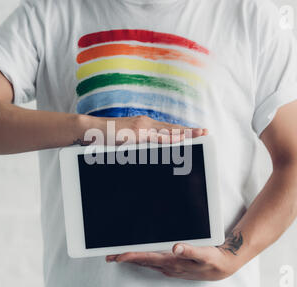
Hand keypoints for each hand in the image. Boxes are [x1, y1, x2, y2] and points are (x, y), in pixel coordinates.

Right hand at [75, 114, 207, 144]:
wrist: (91, 130)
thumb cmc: (105, 138)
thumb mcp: (125, 142)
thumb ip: (137, 145)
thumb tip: (145, 152)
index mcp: (144, 125)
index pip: (167, 129)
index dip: (182, 130)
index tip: (195, 132)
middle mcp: (145, 123)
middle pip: (172, 128)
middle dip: (189, 130)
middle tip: (206, 131)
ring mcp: (142, 127)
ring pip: (169, 131)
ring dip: (185, 133)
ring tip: (200, 134)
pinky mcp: (137, 133)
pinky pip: (157, 137)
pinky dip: (170, 138)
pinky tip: (181, 139)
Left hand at [105, 243, 241, 280]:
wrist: (221, 268)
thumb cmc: (213, 260)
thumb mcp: (204, 254)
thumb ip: (190, 250)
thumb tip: (176, 247)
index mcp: (174, 262)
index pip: (148, 258)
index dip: (132, 256)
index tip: (118, 255)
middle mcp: (169, 267)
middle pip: (142, 261)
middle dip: (125, 259)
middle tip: (109, 256)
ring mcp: (170, 268)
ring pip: (146, 263)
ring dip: (131, 259)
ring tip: (117, 257)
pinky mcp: (172, 266)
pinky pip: (152, 263)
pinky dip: (141, 259)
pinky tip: (138, 257)